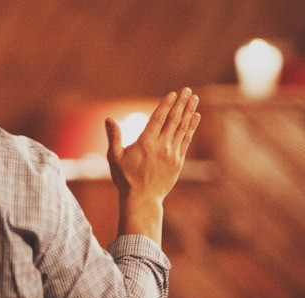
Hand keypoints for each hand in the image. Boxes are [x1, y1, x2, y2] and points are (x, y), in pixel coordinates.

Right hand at [105, 87, 199, 244]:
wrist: (142, 199)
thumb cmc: (126, 178)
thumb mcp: (114, 157)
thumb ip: (114, 137)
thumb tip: (108, 119)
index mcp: (145, 142)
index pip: (158, 118)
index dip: (166, 104)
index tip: (173, 93)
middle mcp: (161, 146)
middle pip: (174, 120)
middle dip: (181, 103)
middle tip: (188, 90)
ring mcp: (172, 153)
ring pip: (182, 128)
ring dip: (189, 112)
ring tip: (194, 99)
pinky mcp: (178, 161)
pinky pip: (186, 140)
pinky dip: (191, 127)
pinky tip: (196, 117)